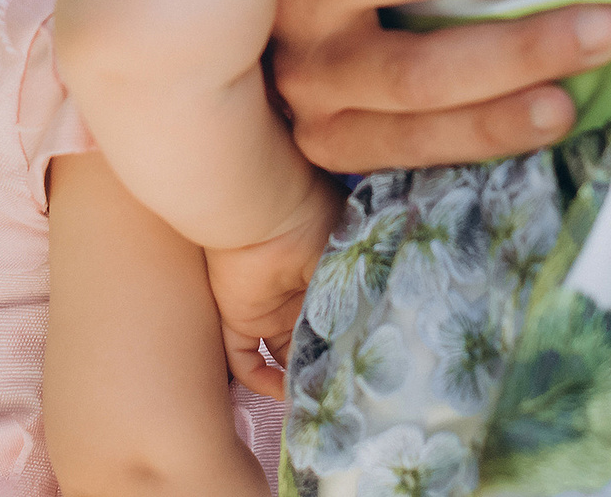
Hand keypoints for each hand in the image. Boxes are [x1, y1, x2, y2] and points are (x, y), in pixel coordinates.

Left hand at [204, 179, 343, 398]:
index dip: (347, 348)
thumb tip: (373, 340)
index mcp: (325, 280)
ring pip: (278, 356)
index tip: (361, 374)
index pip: (337, 322)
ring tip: (312, 399)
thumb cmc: (315, 224)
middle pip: (308, 343)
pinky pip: (242, 357)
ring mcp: (266, 308)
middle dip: (320, 369)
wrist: (265, 210)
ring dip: (292, 380)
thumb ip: (358, 298)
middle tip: (338, 395)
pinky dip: (257, 379)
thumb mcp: (348, 263)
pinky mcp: (238, 316)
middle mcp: (296, 298)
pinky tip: (280, 392)